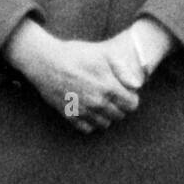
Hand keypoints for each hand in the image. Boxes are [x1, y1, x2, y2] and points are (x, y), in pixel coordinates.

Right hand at [3, 21, 140, 134]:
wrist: (46, 62)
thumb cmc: (75, 55)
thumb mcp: (103, 54)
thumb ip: (123, 70)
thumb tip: (137, 86)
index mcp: (108, 88)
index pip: (132, 105)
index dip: (130, 97)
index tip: (124, 91)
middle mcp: (97, 104)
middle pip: (119, 115)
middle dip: (119, 106)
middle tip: (111, 94)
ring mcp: (83, 112)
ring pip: (104, 124)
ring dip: (105, 115)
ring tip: (99, 101)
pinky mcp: (70, 116)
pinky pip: (87, 128)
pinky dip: (90, 122)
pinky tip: (87, 108)